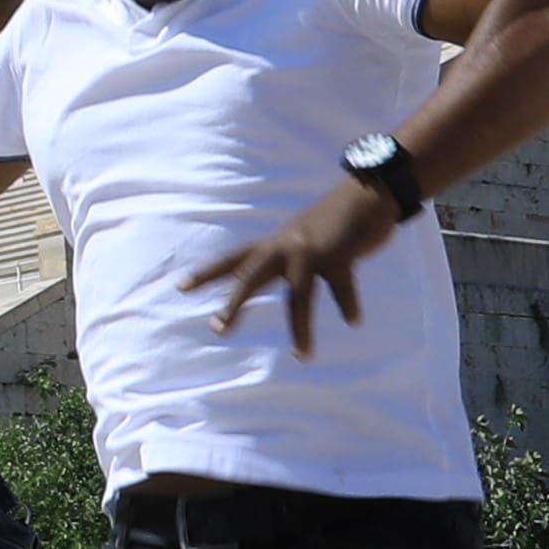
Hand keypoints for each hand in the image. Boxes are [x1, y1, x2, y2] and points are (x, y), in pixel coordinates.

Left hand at [187, 184, 401, 359]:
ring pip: (298, 294)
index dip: (207, 273)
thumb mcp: (302, 236)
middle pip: (251, 277)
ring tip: (303, 356)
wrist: (367, 192)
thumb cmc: (335, 220)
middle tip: (217, 329)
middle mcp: (286, 246)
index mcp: (274, 245)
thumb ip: (286, 258)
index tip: (181, 287)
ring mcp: (311, 250)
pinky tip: (353, 321)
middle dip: (235, 304)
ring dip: (301, 328)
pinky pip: (341, 286)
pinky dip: (347, 304)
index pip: (232, 259)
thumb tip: (275, 278)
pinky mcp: (339, 253)